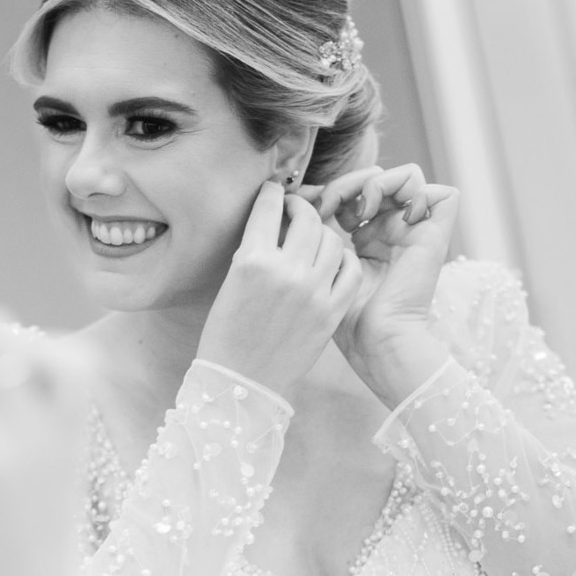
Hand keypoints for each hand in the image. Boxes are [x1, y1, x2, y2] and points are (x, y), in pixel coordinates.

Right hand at [196, 181, 362, 401]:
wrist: (240, 384)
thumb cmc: (226, 336)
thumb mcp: (230, 285)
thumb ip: (254, 253)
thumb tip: (275, 224)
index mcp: (252, 261)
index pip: (268, 207)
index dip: (272, 193)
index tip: (274, 191)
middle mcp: (286, 271)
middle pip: (306, 218)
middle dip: (301, 206)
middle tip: (296, 209)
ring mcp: (313, 292)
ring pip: (332, 240)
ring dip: (323, 232)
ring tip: (315, 237)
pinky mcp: (331, 312)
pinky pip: (350, 270)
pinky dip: (345, 259)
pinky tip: (336, 260)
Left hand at [303, 163, 456, 404]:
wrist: (375, 342)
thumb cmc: (344, 318)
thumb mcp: (321, 265)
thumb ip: (314, 232)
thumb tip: (294, 197)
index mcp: (369, 239)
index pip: (355, 192)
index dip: (332, 191)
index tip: (308, 210)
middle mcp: (394, 232)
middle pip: (378, 179)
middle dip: (349, 183)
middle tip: (328, 204)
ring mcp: (417, 232)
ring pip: (408, 177)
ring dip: (378, 183)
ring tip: (359, 211)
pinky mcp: (437, 236)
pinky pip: (440, 193)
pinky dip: (414, 191)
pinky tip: (387, 215)